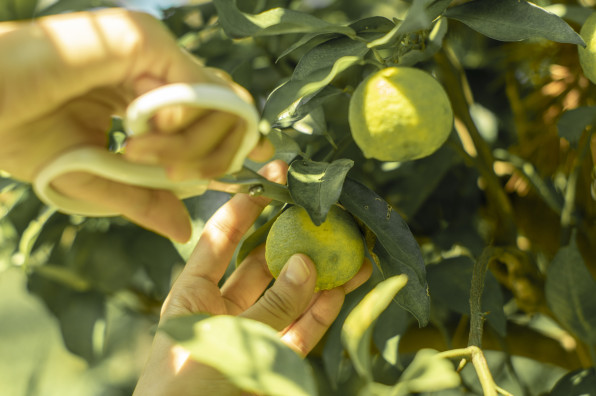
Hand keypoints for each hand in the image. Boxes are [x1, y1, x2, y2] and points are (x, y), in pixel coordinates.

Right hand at [0, 8, 272, 241]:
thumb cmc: (22, 130)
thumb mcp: (93, 176)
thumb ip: (143, 197)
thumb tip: (184, 228)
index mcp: (148, 91)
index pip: (212, 112)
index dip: (237, 138)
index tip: (256, 163)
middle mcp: (158, 66)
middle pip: (227, 109)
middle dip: (216, 153)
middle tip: (177, 176)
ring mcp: (153, 48)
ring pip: (217, 103)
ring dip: (189, 145)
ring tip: (136, 153)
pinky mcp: (141, 39)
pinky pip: (191, 90)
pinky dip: (179, 125)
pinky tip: (141, 135)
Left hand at [133, 160, 371, 395]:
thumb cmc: (186, 390)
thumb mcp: (225, 341)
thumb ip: (270, 305)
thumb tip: (308, 263)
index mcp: (192, 298)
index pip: (218, 242)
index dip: (242, 209)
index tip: (269, 181)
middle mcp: (224, 311)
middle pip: (262, 264)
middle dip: (291, 238)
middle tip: (321, 212)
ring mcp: (254, 335)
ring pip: (291, 296)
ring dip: (320, 274)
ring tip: (352, 247)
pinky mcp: (277, 362)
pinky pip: (305, 330)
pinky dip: (325, 309)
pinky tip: (347, 286)